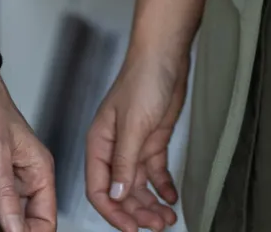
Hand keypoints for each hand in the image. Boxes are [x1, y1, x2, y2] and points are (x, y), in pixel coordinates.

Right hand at [86, 51, 187, 231]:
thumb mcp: (133, 125)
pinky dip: (163, 187)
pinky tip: (171, 197)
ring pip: (139, 186)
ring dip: (151, 204)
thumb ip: (124, 162)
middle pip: (121, 192)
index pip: (99, 189)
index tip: (131, 229)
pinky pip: (155, 173)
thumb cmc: (142, 79)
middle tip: (156, 226)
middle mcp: (115, 148)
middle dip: (137, 213)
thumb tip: (117, 196)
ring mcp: (134, 146)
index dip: (113, 212)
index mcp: (99, 143)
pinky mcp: (153, 141)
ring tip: (167, 218)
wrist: (166, 56)